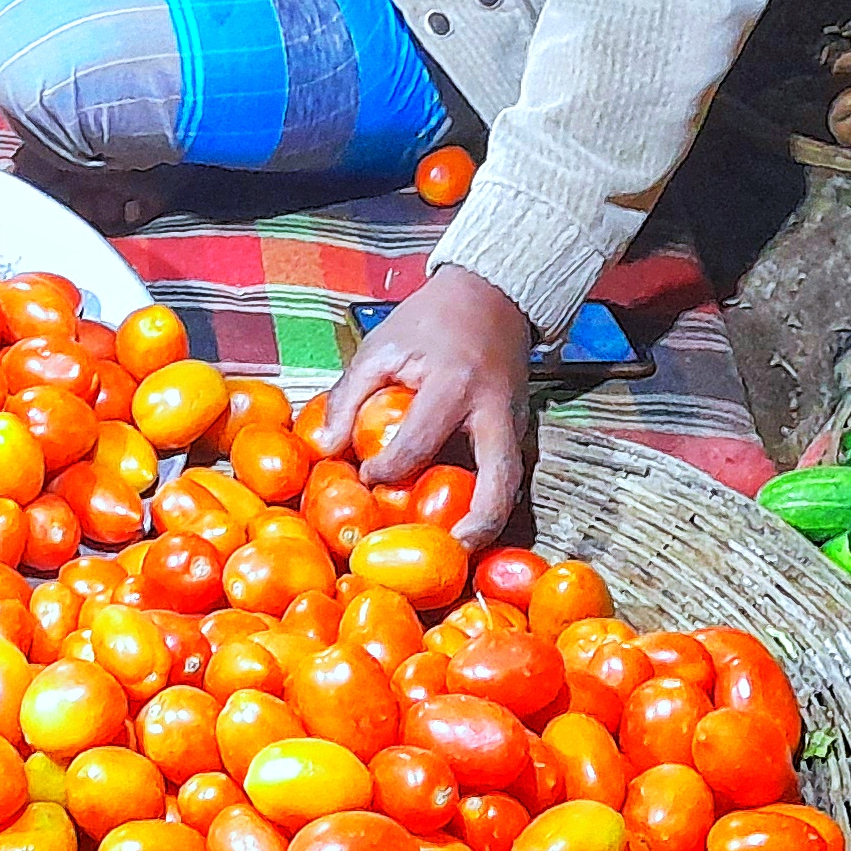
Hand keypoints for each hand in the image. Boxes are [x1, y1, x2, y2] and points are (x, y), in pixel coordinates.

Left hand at [314, 262, 538, 540]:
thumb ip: (350, 396)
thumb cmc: (430, 320)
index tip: (365, 477)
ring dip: (489, 522)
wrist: (492, 293)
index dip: (387, 469)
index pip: (418, 444)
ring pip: (513, 485)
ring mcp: (516, 422)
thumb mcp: (381, 345)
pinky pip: (510, 472)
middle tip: (447, 557)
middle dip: (477, 527)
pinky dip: (490, 499)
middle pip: (500, 483)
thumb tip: (326, 449)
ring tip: (458, 551)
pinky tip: (465, 520)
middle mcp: (493, 411)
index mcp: (453, 386)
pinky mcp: (524, 428)